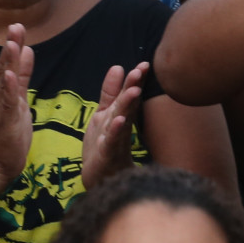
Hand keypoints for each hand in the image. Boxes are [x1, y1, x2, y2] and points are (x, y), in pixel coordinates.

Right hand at [0, 25, 34, 189]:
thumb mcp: (19, 98)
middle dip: (10, 47)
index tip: (18, 25)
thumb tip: (27, 50)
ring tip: (12, 44)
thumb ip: (23, 75)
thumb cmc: (8, 130)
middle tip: (15, 26)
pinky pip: (6, 103)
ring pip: (4, 82)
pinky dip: (8, 90)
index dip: (13, 44)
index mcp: (3, 89)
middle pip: (5, 67)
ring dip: (7, 63)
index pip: (9, 63)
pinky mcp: (4, 122)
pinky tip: (10, 77)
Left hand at [80, 62, 146, 190]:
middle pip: (127, 105)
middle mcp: (121, 127)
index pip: (129, 95)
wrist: (99, 178)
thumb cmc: (104, 144)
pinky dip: (115, 131)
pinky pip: (111, 141)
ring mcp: (115, 141)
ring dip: (128, 107)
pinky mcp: (107, 154)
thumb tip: (118, 67)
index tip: (144, 64)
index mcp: (120, 116)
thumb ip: (110, 93)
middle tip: (140, 70)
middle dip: (133, 87)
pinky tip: (118, 120)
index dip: (136, 80)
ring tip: (133, 91)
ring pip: (122, 121)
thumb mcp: (104, 114)